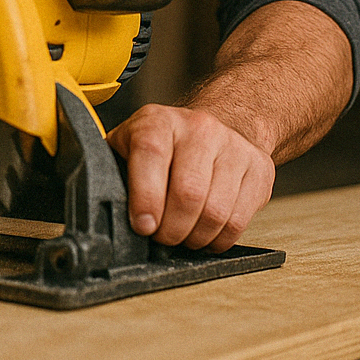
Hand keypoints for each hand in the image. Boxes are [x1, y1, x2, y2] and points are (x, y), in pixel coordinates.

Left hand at [106, 103, 274, 252]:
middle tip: (162, 238)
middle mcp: (198, 127)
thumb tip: (101, 209)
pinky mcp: (258, 167)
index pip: (151, 154)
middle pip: (188, 192)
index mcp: (158, 120)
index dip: (146, 197)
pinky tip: (206, 232)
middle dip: (171, 229)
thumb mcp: (128, 145)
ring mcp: (233, 145)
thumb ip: (112, 171)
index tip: (143, 226)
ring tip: (184, 236)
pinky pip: (240, 220)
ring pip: (216, 212)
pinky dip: (219, 239)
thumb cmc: (163, 144)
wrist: (216, 126)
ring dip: (195, 238)